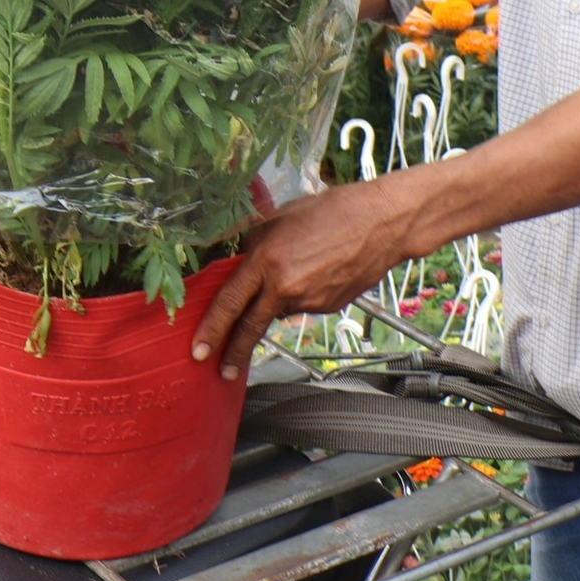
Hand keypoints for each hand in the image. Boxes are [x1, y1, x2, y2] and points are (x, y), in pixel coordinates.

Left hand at [191, 180, 410, 379]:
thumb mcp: (279, 217)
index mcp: (267, 261)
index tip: (198, 350)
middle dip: (234, 352)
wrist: (381, 223)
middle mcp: (286, 287)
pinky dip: (301, 294)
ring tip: (301, 265)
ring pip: (280, 309)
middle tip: (222, 370)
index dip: (211, 328)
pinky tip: (317, 271)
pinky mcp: (329, 307)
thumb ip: (253, 243)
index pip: (230, 302)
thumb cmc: (332, 210)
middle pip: (251, 326)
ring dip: (277, 299)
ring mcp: (310, 301)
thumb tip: (238, 262)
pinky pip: (303, 305)